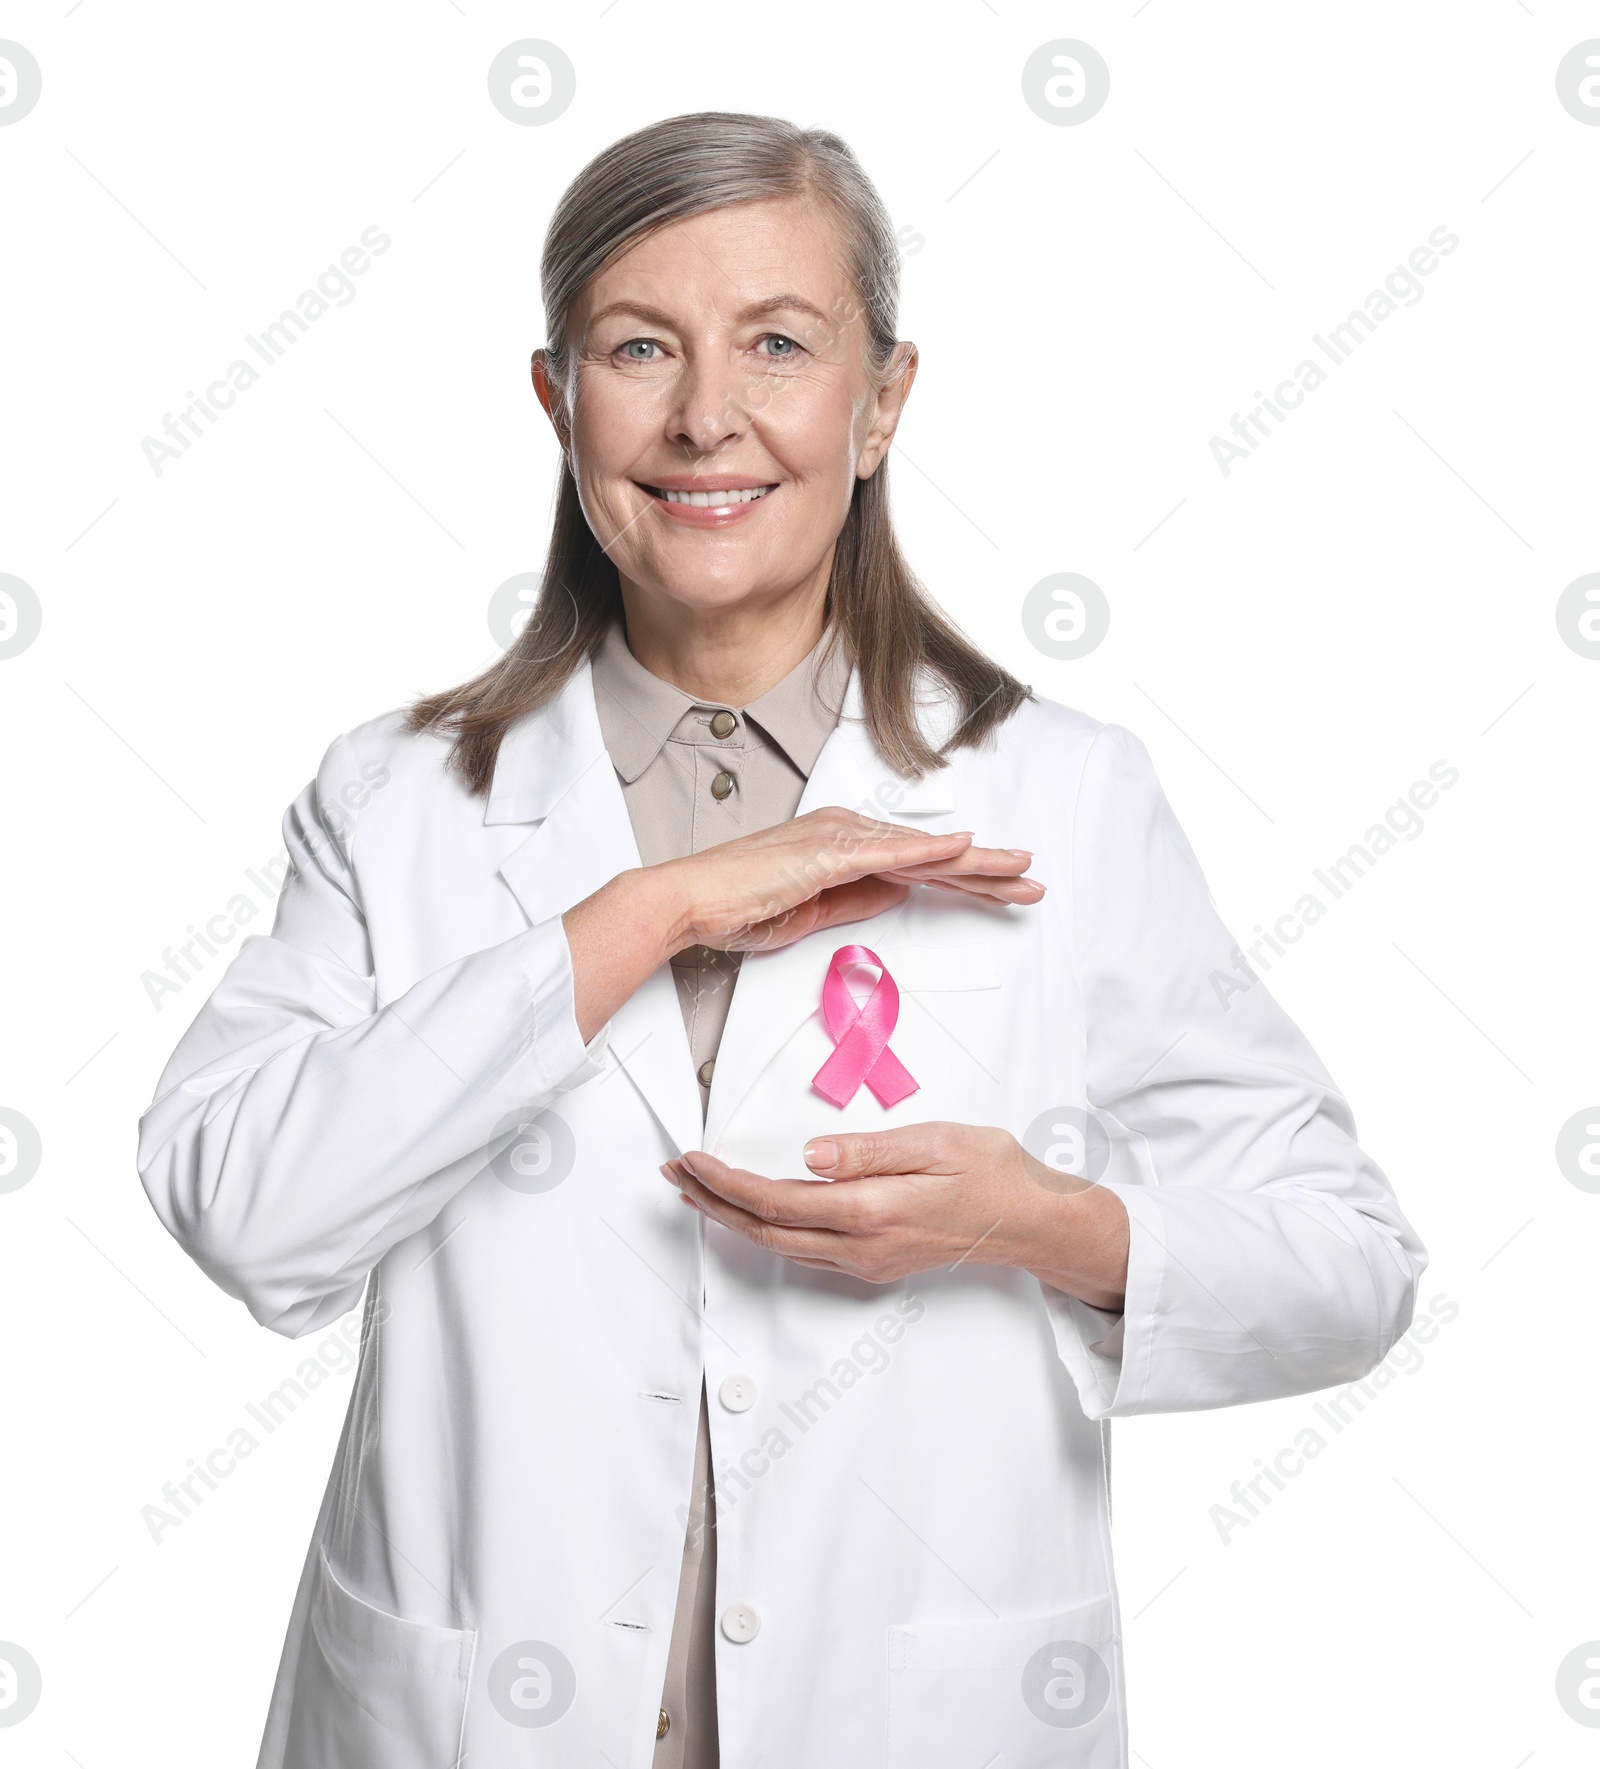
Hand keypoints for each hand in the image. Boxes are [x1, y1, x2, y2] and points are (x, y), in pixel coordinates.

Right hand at [563, 809, 1042, 1040]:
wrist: (693, 902)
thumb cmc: (740, 909)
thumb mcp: (814, 913)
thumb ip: (858, 900)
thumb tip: (902, 892)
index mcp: (845, 847)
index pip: (920, 867)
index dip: (967, 880)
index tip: (1006, 892)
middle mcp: (849, 833)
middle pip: (934, 856)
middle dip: (988, 871)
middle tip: (1034, 882)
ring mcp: (840, 838)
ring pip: (923, 852)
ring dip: (976, 863)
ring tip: (1021, 870)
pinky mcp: (828, 851)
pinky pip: (890, 852)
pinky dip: (930, 851)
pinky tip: (966, 850)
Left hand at [661, 1123, 1127, 1310]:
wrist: (1033, 1223)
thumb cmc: (993, 1173)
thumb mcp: (937, 1143)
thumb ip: (869, 1151)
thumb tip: (810, 1155)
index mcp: (871, 1211)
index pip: (776, 1199)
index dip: (725, 1182)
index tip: (691, 1160)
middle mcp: (861, 1246)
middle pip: (766, 1229)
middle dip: (713, 1202)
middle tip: (674, 1174)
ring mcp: (867, 1261)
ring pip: (781, 1244)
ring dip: (734, 1218)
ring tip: (698, 1190)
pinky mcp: (875, 1263)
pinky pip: (806, 1251)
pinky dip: (768, 1230)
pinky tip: (754, 1214)